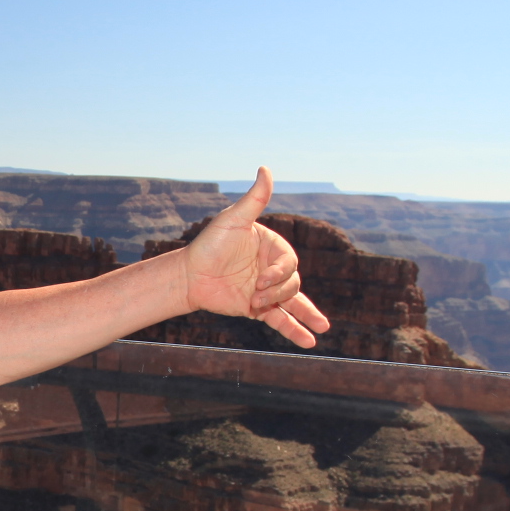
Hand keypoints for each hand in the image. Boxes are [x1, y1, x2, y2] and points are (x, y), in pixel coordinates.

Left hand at [182, 168, 331, 347]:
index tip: (259, 280)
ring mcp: (267, 290)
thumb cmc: (209, 244)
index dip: (278, 274)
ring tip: (321, 329)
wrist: (188, 275)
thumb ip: (254, 200)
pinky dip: (295, 331)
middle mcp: (273, 268)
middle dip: (278, 293)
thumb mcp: (233, 220)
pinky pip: (281, 320)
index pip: (289, 263)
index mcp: (273, 247)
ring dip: (305, 315)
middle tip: (256, 297)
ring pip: (294, 302)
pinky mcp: (257, 308)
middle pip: (293, 284)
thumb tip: (265, 169)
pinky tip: (309, 341)